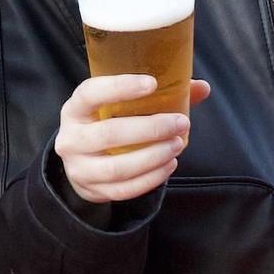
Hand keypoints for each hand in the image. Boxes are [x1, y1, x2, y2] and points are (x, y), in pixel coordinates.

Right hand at [56, 74, 212, 203]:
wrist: (81, 161)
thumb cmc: (105, 123)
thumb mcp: (116, 106)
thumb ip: (157, 95)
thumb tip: (202, 87)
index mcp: (75, 108)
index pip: (90, 93)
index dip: (120, 87)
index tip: (152, 84)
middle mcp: (71, 138)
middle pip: (110, 133)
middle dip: (151, 128)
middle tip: (181, 122)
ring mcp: (79, 168)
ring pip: (118, 167)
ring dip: (153, 156)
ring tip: (177, 145)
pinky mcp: (92, 190)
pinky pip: (124, 189)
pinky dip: (151, 178)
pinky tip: (169, 165)